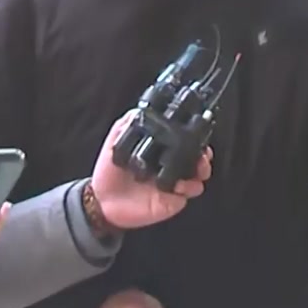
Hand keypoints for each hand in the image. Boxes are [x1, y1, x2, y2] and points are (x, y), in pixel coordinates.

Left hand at [90, 110, 211, 230]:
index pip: (184, 140)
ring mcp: (174, 182)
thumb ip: (130, 122)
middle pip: (199, 157)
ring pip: (199, 174)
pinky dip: (189, 186)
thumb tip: (143, 108)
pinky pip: (189, 192)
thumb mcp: (117, 139)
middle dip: (204, 154)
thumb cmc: (110, 170)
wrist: (102, 199)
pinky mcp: (173, 199)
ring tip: (196, 168)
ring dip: (201, 169)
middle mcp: (170, 165)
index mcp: (160, 149)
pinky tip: (179, 184)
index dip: (195, 136)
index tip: (198, 131)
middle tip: (202, 154)